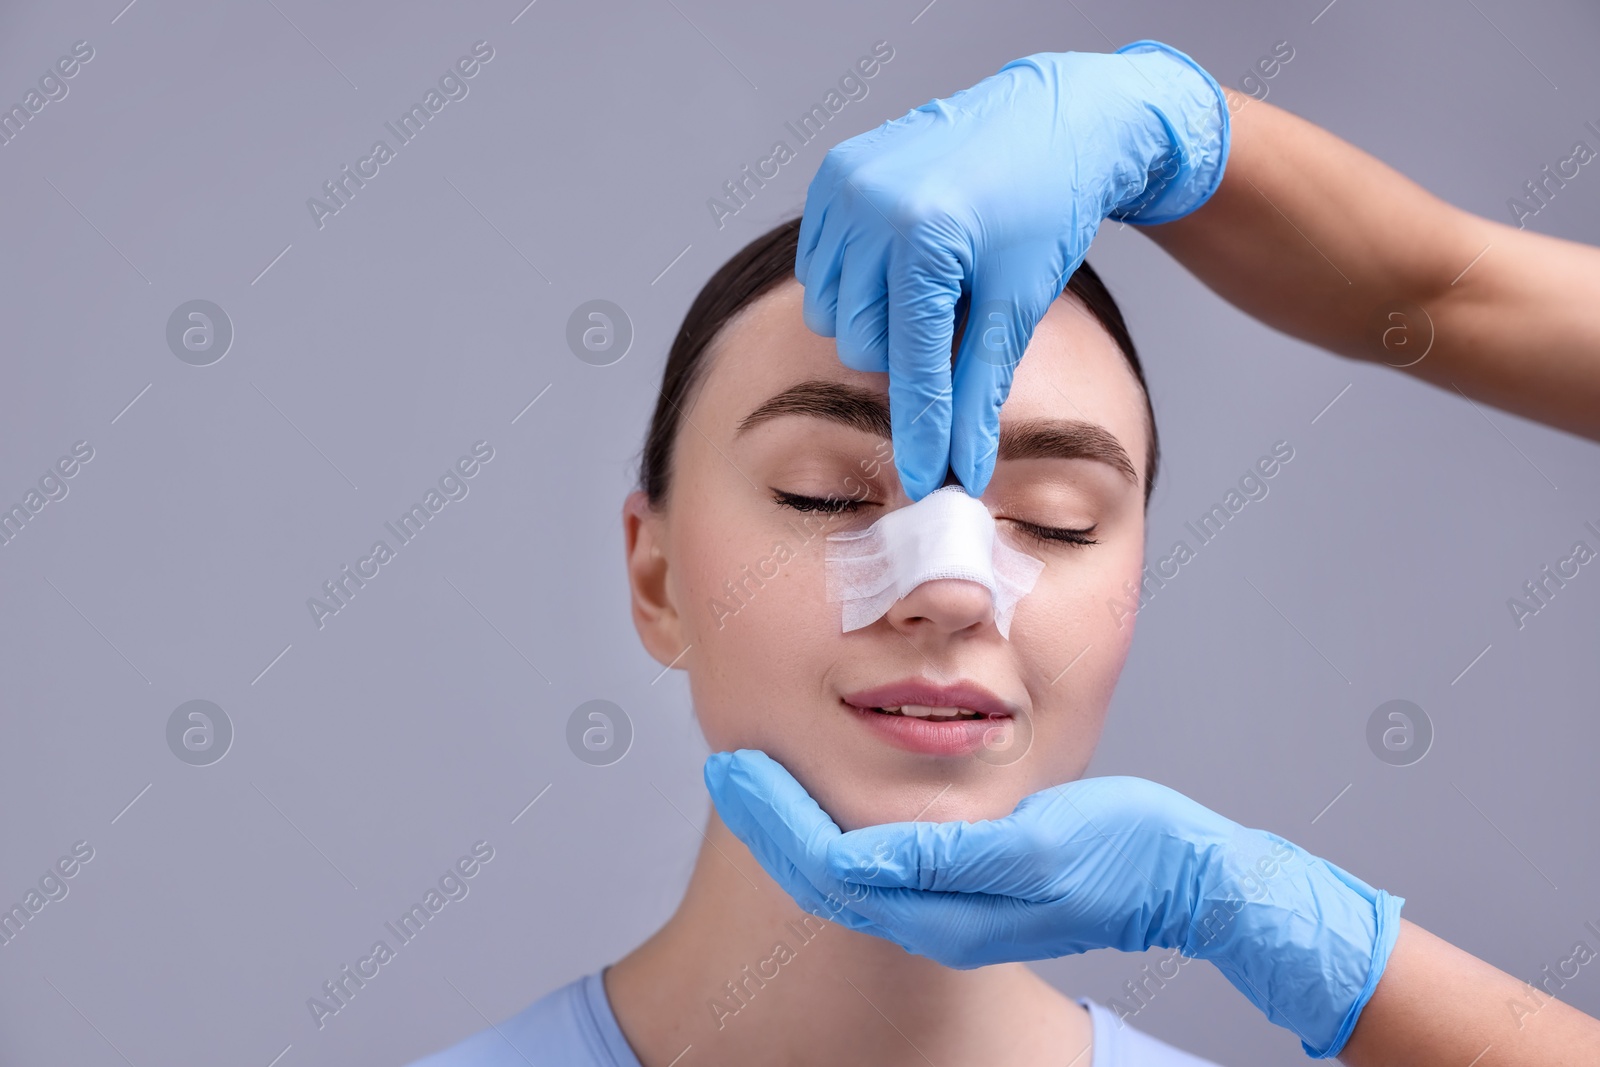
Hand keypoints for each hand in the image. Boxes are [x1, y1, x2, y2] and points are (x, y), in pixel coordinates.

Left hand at [704, 749, 1402, 1058]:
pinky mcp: (970, 891)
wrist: (1186, 878)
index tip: (731, 766)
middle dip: (768, 820)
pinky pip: (880, 869)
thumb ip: (944, 859)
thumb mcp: (1035, 847)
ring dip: (796, 825)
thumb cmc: (1124, 854)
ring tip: (760, 775)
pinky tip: (830, 800)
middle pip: (821, 877)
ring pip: (843, 875)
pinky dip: (838, 831)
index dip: (772, 817)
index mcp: (944, 911)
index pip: (825, 869)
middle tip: (723, 763)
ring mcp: (951, 911)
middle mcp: (935, 919)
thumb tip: (856, 859)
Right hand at [794, 40, 1228, 499]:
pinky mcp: (835, 175)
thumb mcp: (1018, 305)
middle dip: (905, 356)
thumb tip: (961, 467)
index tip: (925, 484)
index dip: (921, 431)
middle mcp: (871, 205)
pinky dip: (857, 282)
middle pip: (860, 345)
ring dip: (877, 320)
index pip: (911, 364)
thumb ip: (979, 390)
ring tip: (933, 288)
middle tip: (956, 323)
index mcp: (924, 235)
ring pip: (832, 312)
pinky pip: (821, 266)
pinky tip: (904, 263)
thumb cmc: (1049, 206)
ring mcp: (846, 185)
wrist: (1058, 118)